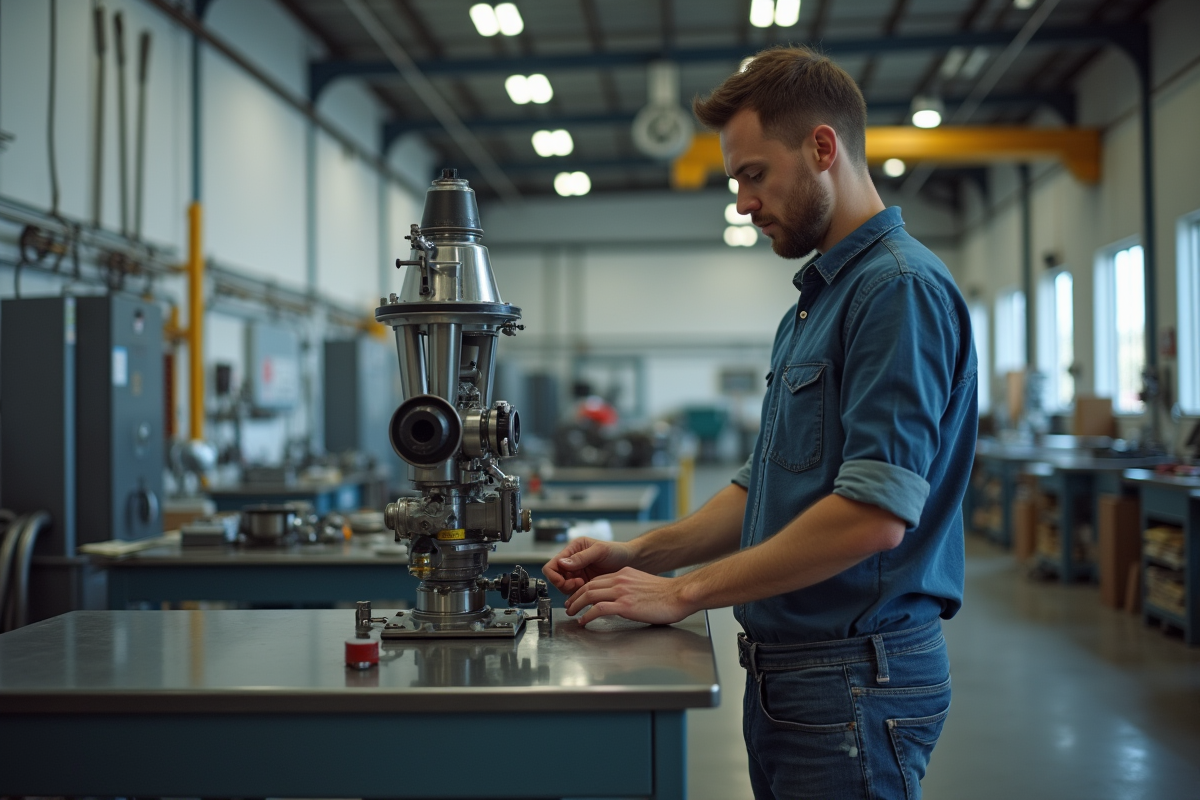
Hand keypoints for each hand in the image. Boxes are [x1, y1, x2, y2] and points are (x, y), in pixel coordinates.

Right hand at [542, 537, 634, 594]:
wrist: (631, 562)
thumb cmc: (617, 551)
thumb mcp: (599, 551)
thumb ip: (581, 557)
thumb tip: (563, 563)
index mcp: (573, 549)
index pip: (552, 565)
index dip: (555, 576)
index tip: (567, 580)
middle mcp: (572, 561)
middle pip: (556, 579)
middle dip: (565, 584)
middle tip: (579, 584)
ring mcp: (578, 573)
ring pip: (564, 587)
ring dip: (572, 590)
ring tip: (586, 585)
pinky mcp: (584, 583)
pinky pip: (575, 592)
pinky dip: (579, 595)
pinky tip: (590, 591)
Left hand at [564, 567, 695, 625]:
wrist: (680, 595)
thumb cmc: (667, 595)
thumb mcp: (643, 585)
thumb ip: (630, 590)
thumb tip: (622, 601)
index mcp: (625, 574)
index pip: (597, 579)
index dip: (583, 589)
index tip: (577, 597)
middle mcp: (620, 580)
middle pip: (589, 585)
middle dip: (575, 596)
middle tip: (569, 605)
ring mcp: (621, 592)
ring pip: (589, 594)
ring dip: (576, 605)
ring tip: (571, 613)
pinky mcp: (625, 605)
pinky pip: (598, 608)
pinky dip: (587, 615)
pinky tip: (584, 621)